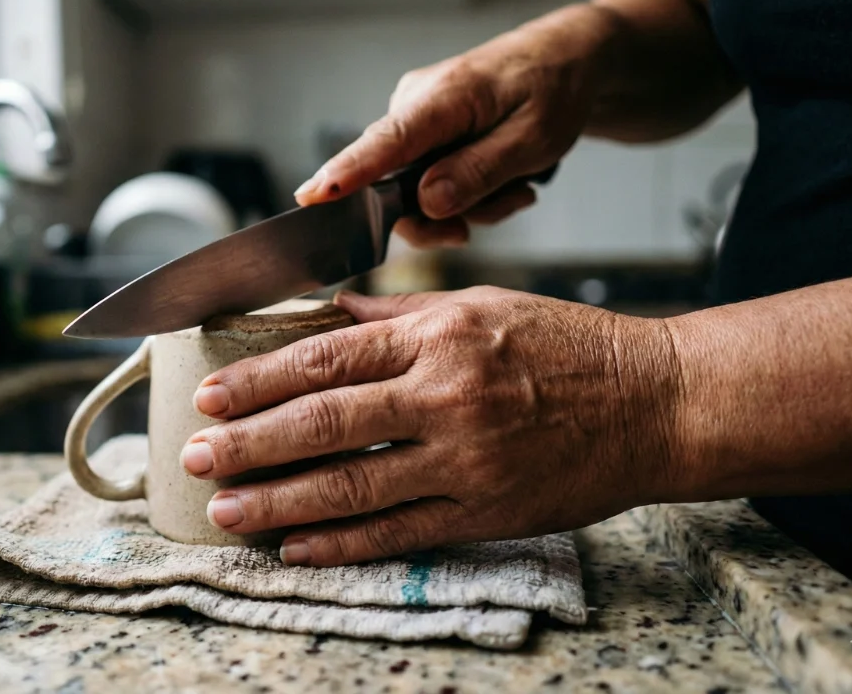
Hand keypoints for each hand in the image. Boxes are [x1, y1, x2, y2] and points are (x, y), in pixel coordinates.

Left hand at [179, 288, 684, 565]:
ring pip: (352, 484)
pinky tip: (295, 546)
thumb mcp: (483, 307)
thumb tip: (325, 318)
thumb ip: (397, 319)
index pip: (326, 358)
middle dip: (249, 442)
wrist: (656, 402)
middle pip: (324, 422)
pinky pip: (400, 532)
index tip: (212, 395)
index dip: (260, 379)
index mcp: (438, 337)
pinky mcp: (487, 510)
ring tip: (226, 508)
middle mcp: (445, 396)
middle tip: (196, 455)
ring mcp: (466, 459)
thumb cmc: (568, 346)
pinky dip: (342, 542)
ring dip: (278, 500)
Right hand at [294, 5, 618, 246]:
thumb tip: (426, 202)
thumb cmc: (553, 88)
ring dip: (468, 205)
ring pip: (416, 194)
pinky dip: (467, 193)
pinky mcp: (422, 135)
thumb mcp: (534, 138)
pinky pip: (429, 184)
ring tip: (514, 187)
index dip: (346, 175)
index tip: (311, 197)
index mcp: (442, 98)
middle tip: (500, 208)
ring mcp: (415, 122)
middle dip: (445, 213)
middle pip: (395, 187)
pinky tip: (501, 180)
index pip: (384, 143)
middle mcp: (415, 106)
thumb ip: (478, 173)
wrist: (565, 61)